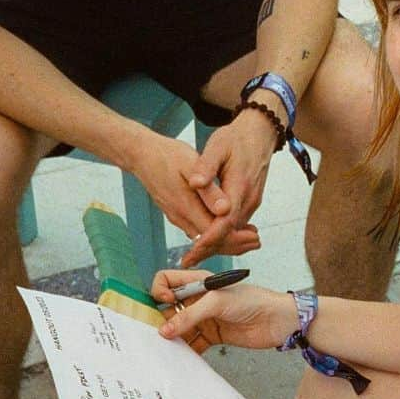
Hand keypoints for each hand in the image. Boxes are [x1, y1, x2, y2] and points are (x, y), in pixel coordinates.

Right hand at [125, 134, 258, 260]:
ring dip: (226, 239)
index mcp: (186, 206)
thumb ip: (208, 190)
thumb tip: (225, 209)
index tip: (253, 236)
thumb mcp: (190, 165)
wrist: (143, 155)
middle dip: (235, 242)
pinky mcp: (176, 214)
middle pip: (211, 240)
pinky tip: (228, 225)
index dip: (235, 237)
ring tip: (249, 236)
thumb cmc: (168, 156)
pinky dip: (214, 232)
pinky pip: (197, 230)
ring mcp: (177, 217)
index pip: (214, 233)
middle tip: (256, 240)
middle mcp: (181, 217)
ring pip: (204, 237)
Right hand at [151, 270, 297, 351]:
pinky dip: (185, 351)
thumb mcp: (218, 302)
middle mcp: (199, 299)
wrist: (278, 321)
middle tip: (156, 335)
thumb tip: (163, 330)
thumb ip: (190, 315)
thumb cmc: (252, 300)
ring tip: (165, 351)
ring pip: (178, 328)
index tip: (166, 304)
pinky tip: (181, 360)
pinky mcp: (213, 336)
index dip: (160, 291)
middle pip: (168, 307)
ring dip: (171, 339)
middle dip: (159, 319)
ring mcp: (205, 318)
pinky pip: (192, 344)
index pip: (167, 280)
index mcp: (199, 282)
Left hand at [182, 107, 279, 265]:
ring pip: (234, 231)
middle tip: (188, 261)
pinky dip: (223, 234)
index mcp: (239, 187)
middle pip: (230, 234)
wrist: (260, 132)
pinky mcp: (251, 201)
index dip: (208, 240)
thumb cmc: (237, 138)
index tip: (192, 252)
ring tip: (194, 255)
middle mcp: (249, 199)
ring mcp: (252, 201)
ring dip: (216, 243)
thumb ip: (206, 166)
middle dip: (209, 249)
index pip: (224, 223)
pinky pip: (237, 223)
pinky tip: (208, 238)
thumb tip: (195, 183)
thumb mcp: (218, 146)